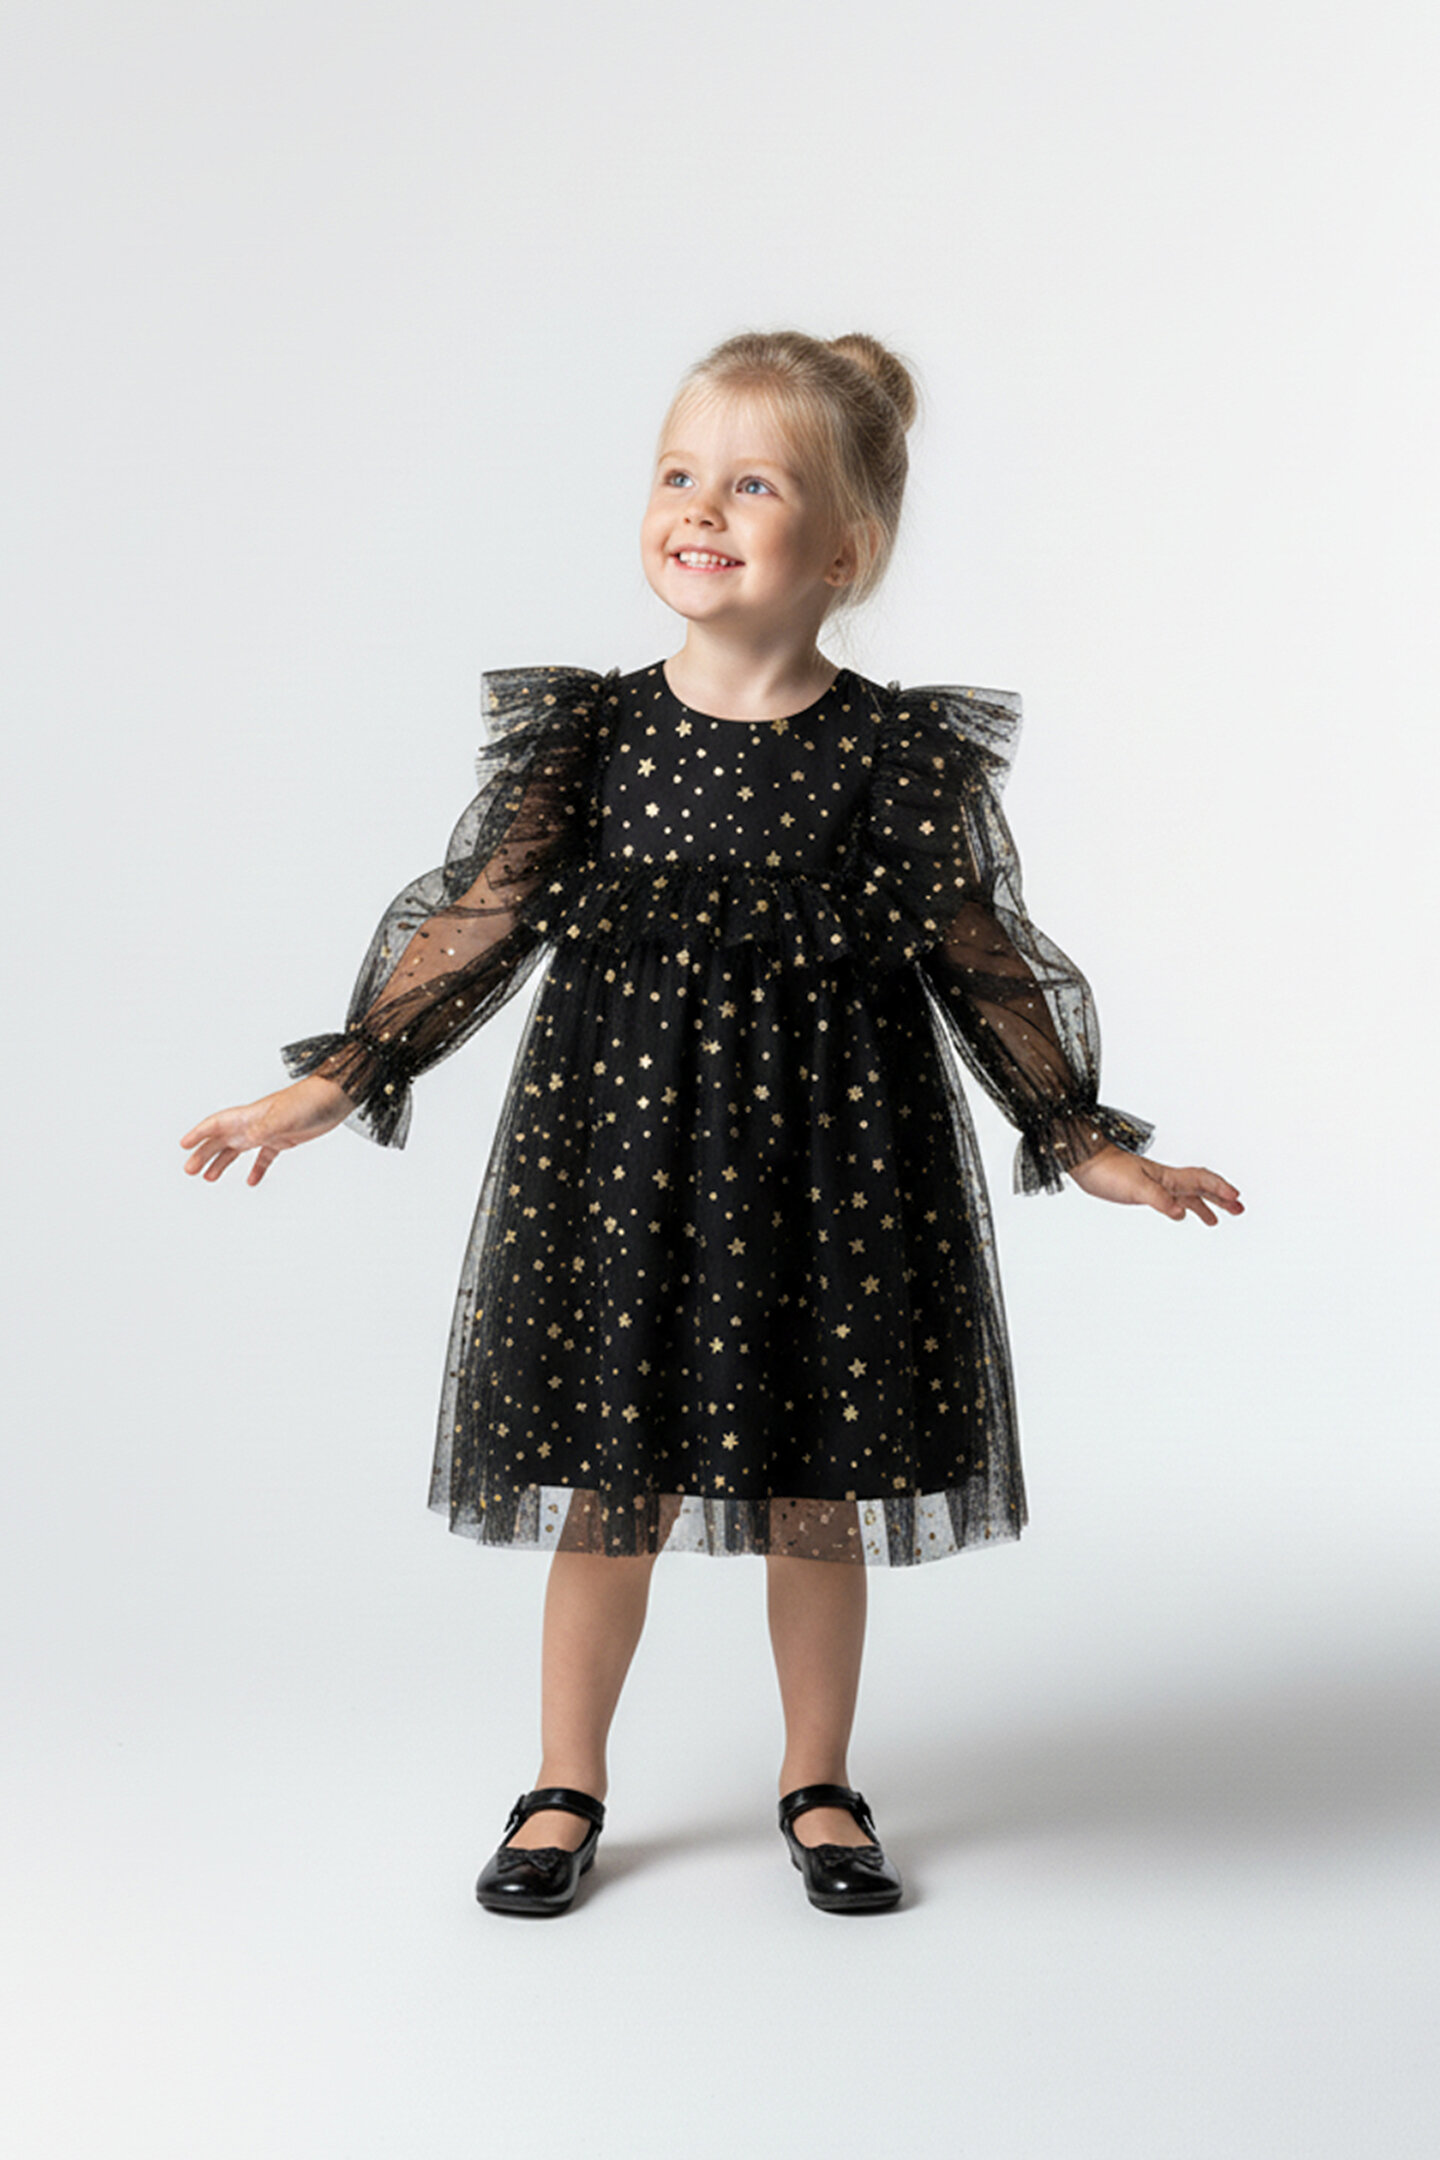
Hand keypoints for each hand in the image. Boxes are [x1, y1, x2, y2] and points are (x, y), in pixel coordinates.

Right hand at [179, 1077, 355, 1186]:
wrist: (336, 1097)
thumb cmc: (311, 1100)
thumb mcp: (286, 1116)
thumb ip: (265, 1128)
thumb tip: (246, 1139)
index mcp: (251, 1115)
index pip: (218, 1124)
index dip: (199, 1133)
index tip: (183, 1145)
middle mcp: (256, 1122)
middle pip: (222, 1139)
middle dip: (204, 1153)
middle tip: (189, 1170)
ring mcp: (269, 1131)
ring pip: (239, 1149)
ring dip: (222, 1162)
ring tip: (209, 1178)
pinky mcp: (284, 1139)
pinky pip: (265, 1157)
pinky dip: (257, 1169)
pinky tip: (252, 1182)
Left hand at [1066, 1144, 1242, 1223]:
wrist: (1084, 1160)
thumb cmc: (1106, 1170)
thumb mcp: (1134, 1187)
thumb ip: (1158, 1199)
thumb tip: (1180, 1212)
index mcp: (1166, 1177)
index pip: (1200, 1180)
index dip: (1219, 1188)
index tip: (1237, 1198)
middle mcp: (1163, 1179)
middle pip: (1200, 1187)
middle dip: (1221, 1198)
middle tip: (1239, 1209)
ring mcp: (1152, 1184)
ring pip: (1185, 1194)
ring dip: (1204, 1204)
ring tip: (1215, 1220)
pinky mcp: (1139, 1189)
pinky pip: (1168, 1198)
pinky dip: (1179, 1206)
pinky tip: (1178, 1212)